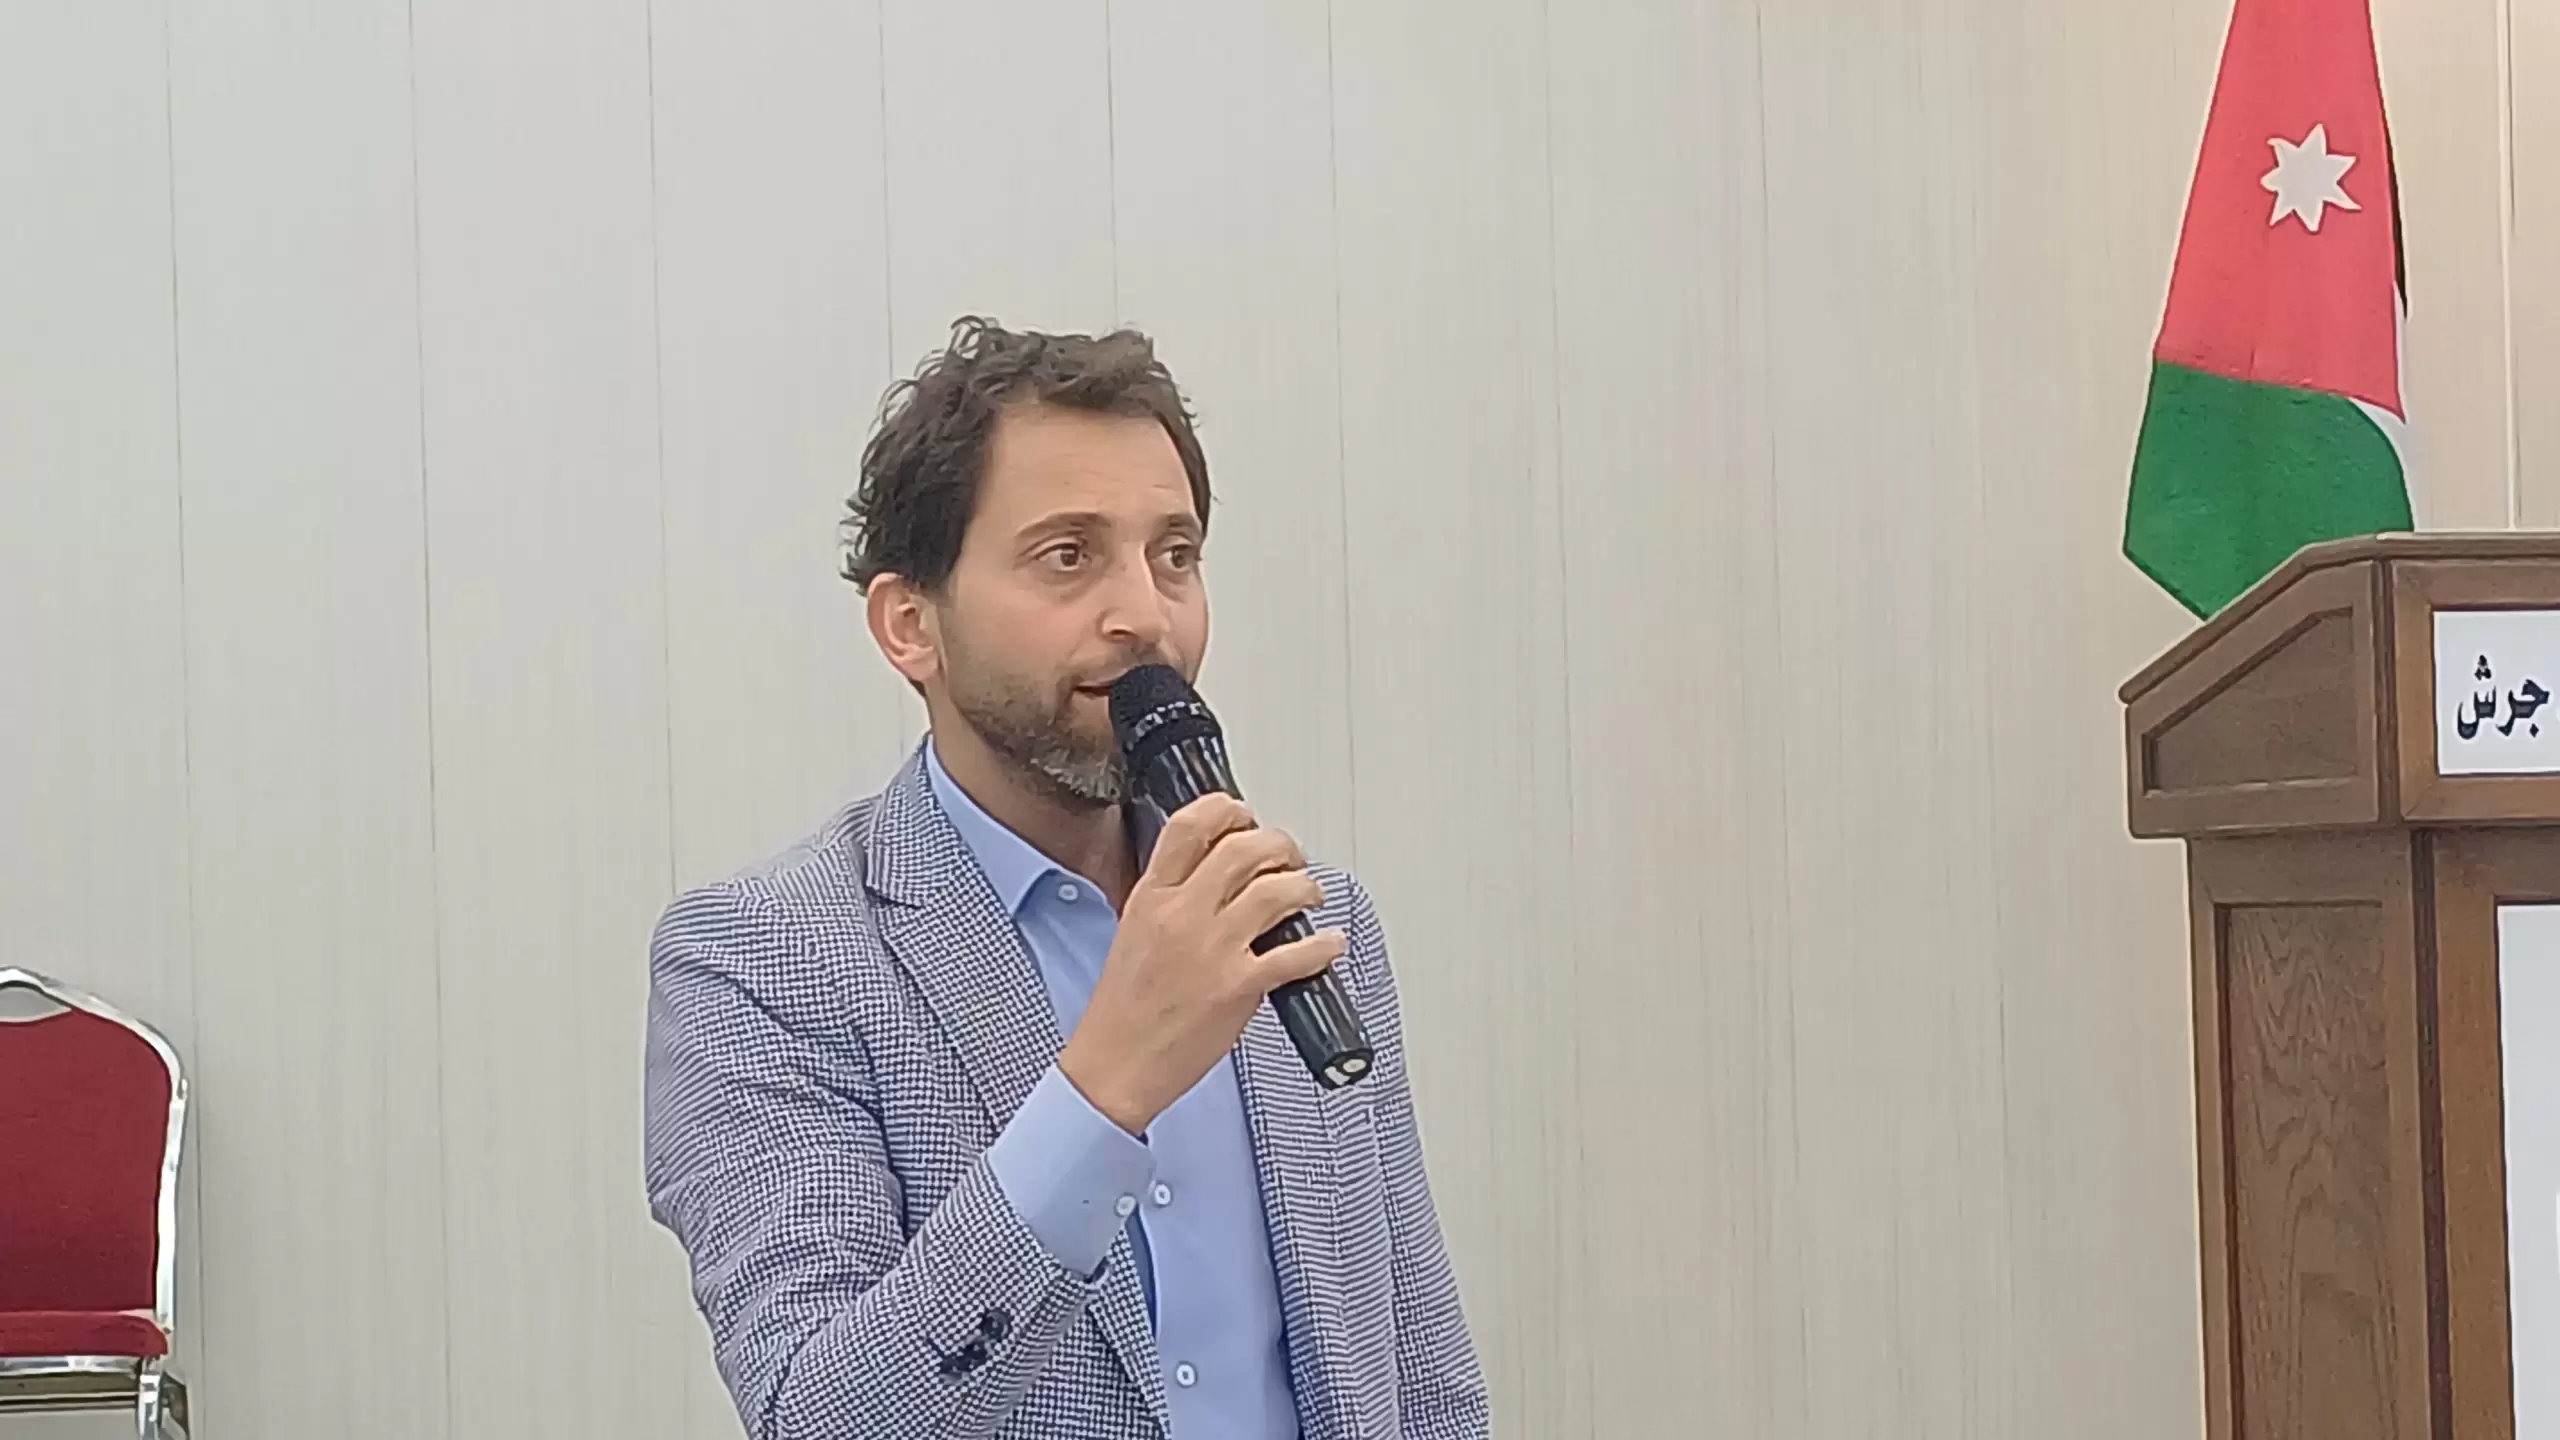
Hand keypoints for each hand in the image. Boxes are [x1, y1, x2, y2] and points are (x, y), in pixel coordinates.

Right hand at [1058, 793, 1345, 1133]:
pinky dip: (1323, 946)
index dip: (1228, 810)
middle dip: (1280, 846)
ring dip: (1305, 888)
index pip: (1190, 826)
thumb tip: (1217, 879)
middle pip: (1244, 850)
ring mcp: (1211, 950)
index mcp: (1151, 898)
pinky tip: (1329, 945)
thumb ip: (1171, 901)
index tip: (1246, 816)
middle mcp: (1181, 915)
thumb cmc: (1123, 1011)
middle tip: (1291, 857)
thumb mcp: (1133, 934)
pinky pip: (1296, 954)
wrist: (1114, 1066)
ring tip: (1310, 896)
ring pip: (1276, 892)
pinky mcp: (1238, 988)